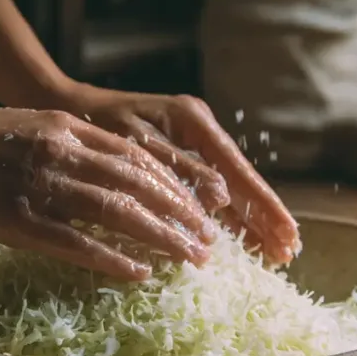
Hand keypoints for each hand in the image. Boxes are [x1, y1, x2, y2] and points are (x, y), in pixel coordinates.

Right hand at [0, 103, 217, 280]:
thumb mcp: (39, 125)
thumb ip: (79, 145)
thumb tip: (123, 178)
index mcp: (72, 128)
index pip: (139, 157)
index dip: (176, 184)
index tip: (202, 206)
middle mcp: (65, 153)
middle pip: (140, 185)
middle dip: (182, 214)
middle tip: (209, 240)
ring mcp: (43, 187)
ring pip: (118, 212)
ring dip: (161, 237)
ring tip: (191, 257)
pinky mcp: (20, 220)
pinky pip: (77, 243)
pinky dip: (113, 259)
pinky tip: (140, 274)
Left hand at [64, 87, 299, 263]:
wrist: (66, 104)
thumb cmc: (95, 121)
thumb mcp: (135, 141)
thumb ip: (177, 168)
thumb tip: (221, 199)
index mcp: (194, 122)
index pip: (239, 171)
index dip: (263, 207)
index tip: (286, 234)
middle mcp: (200, 132)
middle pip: (242, 182)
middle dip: (266, 218)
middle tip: (290, 251)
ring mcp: (192, 145)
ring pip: (229, 189)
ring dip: (252, 220)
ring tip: (276, 251)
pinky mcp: (180, 157)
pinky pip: (211, 190)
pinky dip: (228, 215)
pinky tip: (243, 236)